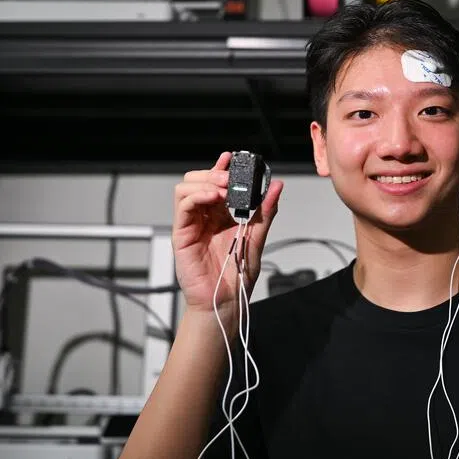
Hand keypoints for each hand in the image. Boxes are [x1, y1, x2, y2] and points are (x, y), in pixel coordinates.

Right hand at [172, 152, 283, 323]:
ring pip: (187, 188)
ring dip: (206, 182)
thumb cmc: (238, 274)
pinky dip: (197, 196)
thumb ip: (265, 212)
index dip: (222, 167)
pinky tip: (214, 198)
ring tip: (224, 190)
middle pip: (197, 180)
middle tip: (231, 178)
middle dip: (214, 173)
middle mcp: (204, 216)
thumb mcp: (258, 237)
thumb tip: (277, 186)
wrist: (226, 301)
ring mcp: (191, 224)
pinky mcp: (182, 234)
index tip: (234, 158)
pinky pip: (183, 206)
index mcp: (221, 215)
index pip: (216, 183)